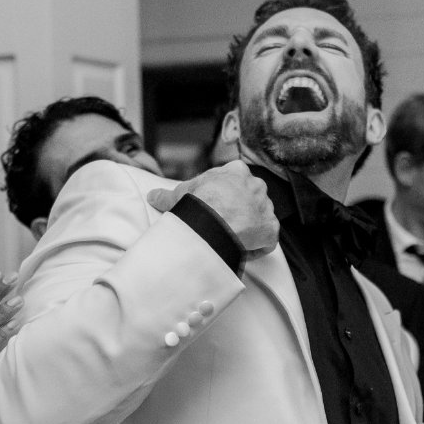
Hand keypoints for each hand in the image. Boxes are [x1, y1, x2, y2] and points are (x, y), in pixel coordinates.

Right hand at [147, 161, 279, 257]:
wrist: (213, 222)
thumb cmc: (198, 204)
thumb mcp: (180, 194)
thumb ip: (167, 195)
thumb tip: (152, 196)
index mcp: (237, 172)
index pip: (236, 182)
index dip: (226, 196)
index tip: (216, 208)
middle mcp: (257, 186)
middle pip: (251, 199)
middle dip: (240, 211)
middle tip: (224, 224)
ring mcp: (266, 208)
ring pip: (260, 219)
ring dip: (249, 228)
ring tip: (230, 238)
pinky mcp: (271, 229)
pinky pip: (266, 240)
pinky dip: (256, 247)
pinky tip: (240, 251)